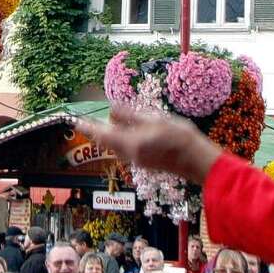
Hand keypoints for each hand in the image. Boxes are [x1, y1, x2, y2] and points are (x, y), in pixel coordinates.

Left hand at [77, 106, 219, 184]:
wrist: (197, 161)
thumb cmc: (179, 137)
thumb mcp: (154, 119)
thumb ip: (130, 116)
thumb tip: (111, 110)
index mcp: (129, 143)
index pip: (101, 134)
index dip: (87, 127)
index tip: (75, 121)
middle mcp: (129, 155)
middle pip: (106, 142)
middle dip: (97, 131)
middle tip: (87, 120)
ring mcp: (137, 161)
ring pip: (115, 147)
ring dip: (109, 135)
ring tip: (105, 123)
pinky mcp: (145, 163)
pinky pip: (125, 150)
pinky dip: (120, 140)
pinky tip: (126, 132)